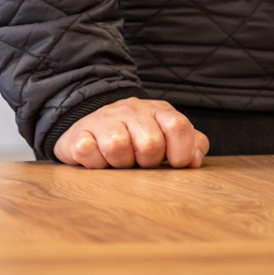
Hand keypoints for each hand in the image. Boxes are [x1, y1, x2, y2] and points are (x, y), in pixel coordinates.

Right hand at [52, 97, 207, 168]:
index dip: (181, 151)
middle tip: (140, 162)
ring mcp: (104, 119)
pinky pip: (87, 151)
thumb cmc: (137, 136)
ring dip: (120, 164)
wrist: (93, 124)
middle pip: (150, 143)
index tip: (175, 164)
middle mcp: (133, 109)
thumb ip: (190, 144)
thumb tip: (194, 161)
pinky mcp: (79, 132)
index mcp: (159, 110)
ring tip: (119, 161)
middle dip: (148, 161)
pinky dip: (94, 163)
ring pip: (117, 147)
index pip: (179, 126)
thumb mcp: (167, 135)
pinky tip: (98, 159)